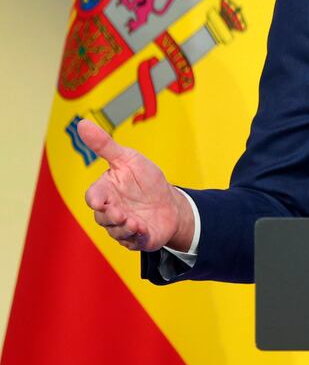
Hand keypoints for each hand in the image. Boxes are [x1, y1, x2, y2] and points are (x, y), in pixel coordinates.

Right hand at [79, 119, 193, 252]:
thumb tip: (82, 123)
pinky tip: (143, 229)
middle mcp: (111, 210)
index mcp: (106, 191)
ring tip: (136, 222)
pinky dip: (136, 237)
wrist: (170, 202)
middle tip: (121, 213)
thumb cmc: (146, 180)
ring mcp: (122, 227)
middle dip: (111, 216)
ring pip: (116, 231)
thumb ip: (105, 145)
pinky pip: (132, 242)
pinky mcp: (136, 238)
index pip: (94, 196)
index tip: (100, 201)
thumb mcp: (128, 159)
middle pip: (102, 217)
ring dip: (124, 228)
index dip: (96, 200)